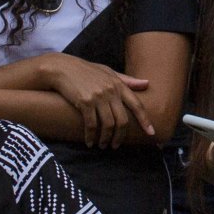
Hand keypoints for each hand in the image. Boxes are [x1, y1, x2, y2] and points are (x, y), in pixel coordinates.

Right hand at [35, 52, 155, 143]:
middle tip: (115, 146)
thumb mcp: (108, 72)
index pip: (137, 105)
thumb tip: (147, 83)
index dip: (145, 120)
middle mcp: (111, 91)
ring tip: (102, 145)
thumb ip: (127, 80)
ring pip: (108, 125)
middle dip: (120, 136)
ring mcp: (98, 97)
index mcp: (119, 84)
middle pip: (122, 120)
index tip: (151, 133)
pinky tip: (89, 142)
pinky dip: (91, 136)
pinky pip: (91, 125)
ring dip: (105, 139)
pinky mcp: (84, 102)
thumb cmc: (86, 71)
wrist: (62, 68)